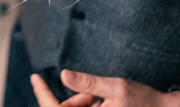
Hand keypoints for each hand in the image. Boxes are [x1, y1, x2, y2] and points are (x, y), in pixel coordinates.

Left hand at [31, 72, 179, 106]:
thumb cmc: (144, 101)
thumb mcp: (116, 87)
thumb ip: (89, 82)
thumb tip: (63, 75)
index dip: (43, 94)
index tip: (35, 78)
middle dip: (72, 101)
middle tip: (91, 93)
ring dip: (82, 105)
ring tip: (98, 97)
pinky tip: (100, 103)